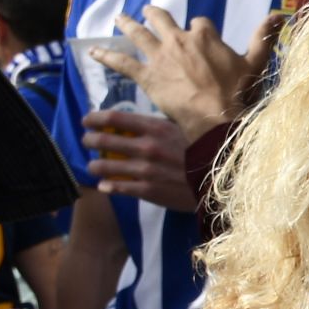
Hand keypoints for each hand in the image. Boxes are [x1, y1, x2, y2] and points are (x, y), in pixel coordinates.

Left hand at [76, 108, 197, 210]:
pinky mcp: (147, 190)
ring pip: (104, 166)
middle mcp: (147, 147)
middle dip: (89, 141)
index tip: (86, 121)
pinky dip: (107, 186)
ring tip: (94, 166)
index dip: (94, 119)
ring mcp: (145, 170)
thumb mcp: (184, 131)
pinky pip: (117, 187)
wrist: (222, 181)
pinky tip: (105, 185)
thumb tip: (139, 124)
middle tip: (87, 142)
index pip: (114, 118)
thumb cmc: (206, 152)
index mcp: (156, 128)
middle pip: (103, 141)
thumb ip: (160, 127)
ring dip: (94, 166)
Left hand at [86, 5, 274, 137]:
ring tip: (119, 18)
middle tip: (147, 11)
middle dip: (154, 14)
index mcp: (205, 36)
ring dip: (127, 24)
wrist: (218, 117)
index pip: (199, 23)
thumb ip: (263, 37)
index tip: (200, 35)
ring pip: (139, 34)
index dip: (200, 29)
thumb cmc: (240, 93)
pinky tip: (92, 52)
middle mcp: (179, 40)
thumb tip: (278, 15)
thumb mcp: (256, 63)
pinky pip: (122, 62)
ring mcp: (161, 57)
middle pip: (162, 19)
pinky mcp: (147, 76)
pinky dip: (106, 56)